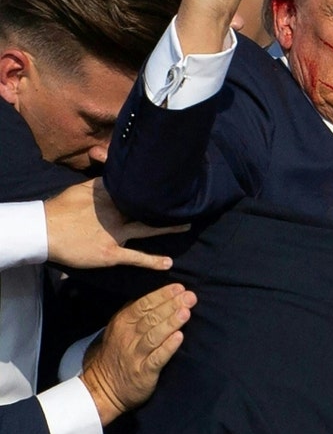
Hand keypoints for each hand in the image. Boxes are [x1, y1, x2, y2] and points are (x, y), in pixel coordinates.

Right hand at [44, 179, 182, 269]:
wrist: (43, 230)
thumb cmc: (60, 209)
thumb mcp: (82, 188)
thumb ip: (101, 182)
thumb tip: (114, 170)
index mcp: (110, 198)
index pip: (137, 192)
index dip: (154, 189)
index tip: (172, 184)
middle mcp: (117, 214)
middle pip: (148, 208)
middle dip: (167, 206)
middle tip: (187, 202)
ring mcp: (116, 234)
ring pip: (147, 230)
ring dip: (168, 229)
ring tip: (188, 226)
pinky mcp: (111, 252)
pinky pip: (136, 257)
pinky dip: (152, 261)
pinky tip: (168, 264)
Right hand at [80, 283, 196, 424]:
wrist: (102, 388)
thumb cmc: (117, 353)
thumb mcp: (119, 329)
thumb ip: (135, 312)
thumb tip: (159, 294)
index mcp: (122, 323)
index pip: (143, 305)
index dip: (161, 295)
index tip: (179, 287)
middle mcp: (127, 337)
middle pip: (151, 318)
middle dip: (171, 305)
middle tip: (190, 296)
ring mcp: (135, 355)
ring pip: (154, 335)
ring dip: (171, 323)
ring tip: (186, 312)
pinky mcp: (144, 372)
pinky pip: (157, 358)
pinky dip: (168, 347)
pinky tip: (179, 337)